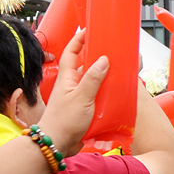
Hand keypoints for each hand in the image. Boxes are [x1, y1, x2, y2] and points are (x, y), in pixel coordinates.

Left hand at [39, 28, 109, 155]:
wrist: (55, 144)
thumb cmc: (64, 120)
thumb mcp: (81, 97)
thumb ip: (92, 79)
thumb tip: (103, 59)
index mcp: (67, 78)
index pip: (71, 53)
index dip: (78, 40)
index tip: (88, 30)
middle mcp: (70, 86)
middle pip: (83, 66)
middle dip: (95, 56)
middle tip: (110, 49)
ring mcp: (76, 98)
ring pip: (90, 82)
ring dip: (102, 76)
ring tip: (117, 69)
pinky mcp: (82, 110)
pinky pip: (95, 96)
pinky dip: (104, 92)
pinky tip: (114, 93)